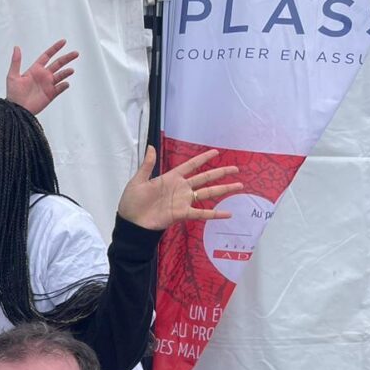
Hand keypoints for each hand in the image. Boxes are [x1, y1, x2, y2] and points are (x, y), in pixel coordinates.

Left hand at [5, 39, 77, 114]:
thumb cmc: (13, 94)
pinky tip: (65, 84)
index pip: (47, 56)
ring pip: (61, 75)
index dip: (55, 48)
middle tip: (75, 53)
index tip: (63, 42)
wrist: (17, 110)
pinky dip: (64, 85)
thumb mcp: (12, 76)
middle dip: (67, 58)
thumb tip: (16, 47)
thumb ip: (16, 62)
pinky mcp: (51, 95)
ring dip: (66, 72)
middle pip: (58, 64)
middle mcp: (43, 76)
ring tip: (71, 70)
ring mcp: (48, 85)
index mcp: (35, 70)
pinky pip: (60, 88)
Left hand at [117, 146, 240, 231]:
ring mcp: (182, 201)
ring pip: (207, 193)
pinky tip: (228, 213)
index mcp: (170, 178)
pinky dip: (214, 214)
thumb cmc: (132, 202)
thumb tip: (150, 146)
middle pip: (204, 178)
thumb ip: (147, 165)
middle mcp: (180, 188)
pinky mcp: (182, 214)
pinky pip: (201, 213)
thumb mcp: (138, 181)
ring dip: (223, 189)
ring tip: (239, 185)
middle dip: (220, 172)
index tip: (216, 152)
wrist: (131, 222)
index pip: (190, 165)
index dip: (202, 158)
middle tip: (236, 168)